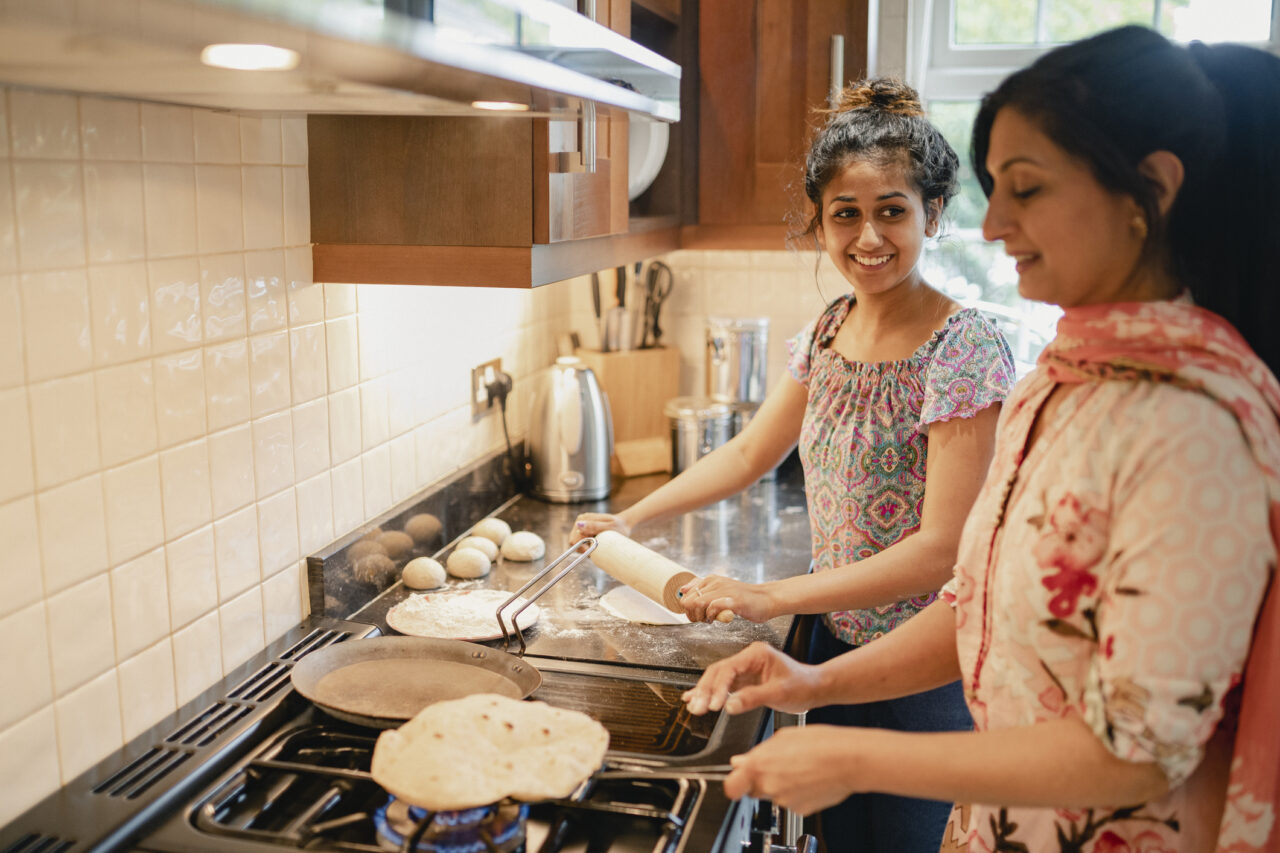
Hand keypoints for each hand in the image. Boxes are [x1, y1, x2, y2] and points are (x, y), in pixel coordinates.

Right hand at [570, 513, 630, 543]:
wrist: (624, 524)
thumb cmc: (619, 526)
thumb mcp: (609, 527)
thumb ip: (594, 526)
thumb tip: (579, 525)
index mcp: (584, 519)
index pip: (574, 539)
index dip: (582, 548)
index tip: (593, 550)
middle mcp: (580, 520)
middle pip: (573, 541)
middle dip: (583, 548)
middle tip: (596, 548)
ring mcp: (582, 525)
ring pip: (576, 543)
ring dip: (585, 547)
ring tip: (598, 545)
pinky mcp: (584, 530)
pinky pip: (580, 542)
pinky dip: (587, 546)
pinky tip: (597, 543)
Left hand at [678, 575, 773, 622]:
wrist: (767, 599)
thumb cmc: (744, 598)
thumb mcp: (720, 590)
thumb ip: (703, 589)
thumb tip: (682, 590)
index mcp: (711, 580)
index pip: (686, 593)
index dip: (688, 608)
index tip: (697, 614)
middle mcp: (715, 582)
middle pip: (688, 600)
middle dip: (691, 614)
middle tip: (702, 619)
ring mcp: (724, 590)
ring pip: (697, 603)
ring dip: (700, 616)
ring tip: (709, 620)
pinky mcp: (733, 600)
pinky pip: (713, 607)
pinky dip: (711, 616)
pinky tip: (717, 619)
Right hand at [681, 642, 820, 715]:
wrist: (814, 689)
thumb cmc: (802, 686)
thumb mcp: (779, 693)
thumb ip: (753, 698)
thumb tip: (730, 706)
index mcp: (756, 654)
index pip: (729, 668)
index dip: (718, 687)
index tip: (713, 704)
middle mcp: (748, 658)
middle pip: (718, 672)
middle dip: (705, 690)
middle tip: (696, 707)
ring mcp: (745, 669)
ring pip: (718, 678)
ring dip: (705, 693)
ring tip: (693, 706)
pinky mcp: (744, 680)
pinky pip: (723, 686)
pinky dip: (710, 693)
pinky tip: (696, 698)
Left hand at [724, 725, 861, 813]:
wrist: (847, 759)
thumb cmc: (819, 743)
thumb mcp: (783, 737)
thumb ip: (758, 753)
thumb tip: (739, 762)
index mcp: (759, 764)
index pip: (731, 786)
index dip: (733, 783)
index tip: (736, 780)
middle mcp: (768, 785)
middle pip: (754, 789)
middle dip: (761, 780)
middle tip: (779, 766)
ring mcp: (784, 800)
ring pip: (774, 795)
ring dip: (782, 785)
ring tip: (801, 768)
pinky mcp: (799, 810)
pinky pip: (792, 802)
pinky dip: (797, 793)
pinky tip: (809, 778)